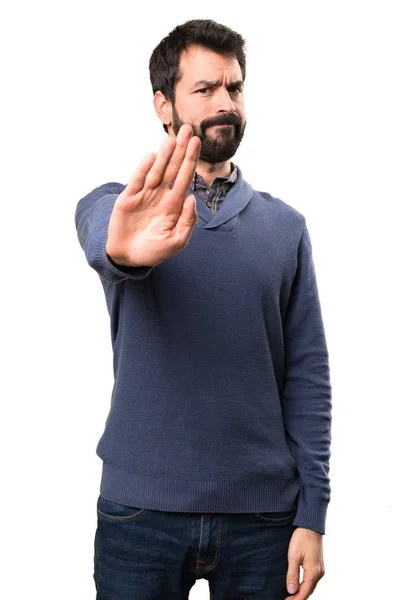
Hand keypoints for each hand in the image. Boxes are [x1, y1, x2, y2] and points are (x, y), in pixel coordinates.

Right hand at [106, 124, 200, 267]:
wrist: (128, 257)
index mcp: (174, 204)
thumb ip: (187, 221)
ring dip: (164, 155)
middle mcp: (160, 195)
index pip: (184, 177)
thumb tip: (192, 197)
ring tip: (172, 137)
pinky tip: (152, 156)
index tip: (197, 143)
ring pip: (156, 170)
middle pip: (172, 168)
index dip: (191, 160)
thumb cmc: (154, 251)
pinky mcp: (128, 198)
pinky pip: (137, 180)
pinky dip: (144, 168)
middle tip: (188, 129)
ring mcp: (144, 195)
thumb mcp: (176, 241)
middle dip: (181, 150)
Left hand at [284, 527, 324, 598]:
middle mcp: (319, 573)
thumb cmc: (302, 538)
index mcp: (313, 572)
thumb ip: (292, 574)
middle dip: (298, 597)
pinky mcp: (318, 564)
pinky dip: (305, 584)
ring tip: (290, 595)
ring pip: (311, 585)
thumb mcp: (293, 556)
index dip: (295, 599)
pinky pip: (312, 579)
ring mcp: (320, 569)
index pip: (304, 592)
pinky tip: (298, 584)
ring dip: (302, 591)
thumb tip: (291, 591)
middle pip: (309, 590)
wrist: (311, 526)